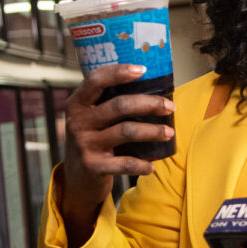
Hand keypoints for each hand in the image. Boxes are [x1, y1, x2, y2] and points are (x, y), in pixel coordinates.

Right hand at [60, 64, 175, 242]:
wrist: (76, 177)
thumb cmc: (93, 139)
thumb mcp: (91, 118)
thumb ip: (108, 103)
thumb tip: (153, 88)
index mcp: (78, 104)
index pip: (96, 80)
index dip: (119, 72)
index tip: (143, 69)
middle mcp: (79, 122)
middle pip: (120, 105)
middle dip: (150, 104)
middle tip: (170, 107)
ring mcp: (85, 144)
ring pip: (127, 131)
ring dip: (153, 131)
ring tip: (169, 133)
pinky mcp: (93, 166)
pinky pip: (125, 163)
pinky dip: (142, 164)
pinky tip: (152, 166)